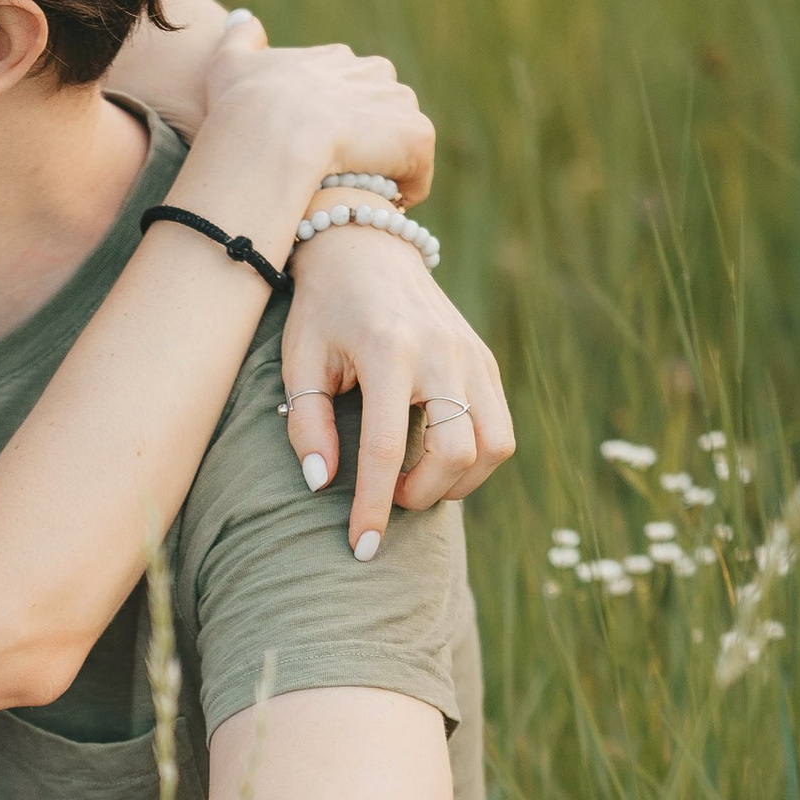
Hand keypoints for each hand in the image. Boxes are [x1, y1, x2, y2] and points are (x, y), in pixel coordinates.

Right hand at [206, 37, 435, 206]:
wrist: (271, 138)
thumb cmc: (243, 109)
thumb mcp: (228, 63)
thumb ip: (239, 39)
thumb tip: (245, 19)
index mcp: (338, 59)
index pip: (351, 87)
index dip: (336, 123)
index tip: (318, 151)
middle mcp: (376, 71)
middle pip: (381, 112)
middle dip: (365, 144)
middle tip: (335, 176)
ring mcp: (399, 104)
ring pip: (400, 143)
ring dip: (383, 169)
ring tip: (352, 195)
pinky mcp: (416, 137)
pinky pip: (417, 174)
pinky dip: (401, 193)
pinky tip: (371, 207)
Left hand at [279, 234, 515, 551]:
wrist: (367, 251)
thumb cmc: (324, 312)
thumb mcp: (299, 361)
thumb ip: (306, 424)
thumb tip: (322, 484)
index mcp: (389, 351)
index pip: (387, 448)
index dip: (374, 507)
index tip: (361, 548)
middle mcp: (441, 353)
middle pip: (458, 452)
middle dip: (424, 494)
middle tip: (391, 498)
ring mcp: (473, 356)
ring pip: (494, 446)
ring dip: (458, 482)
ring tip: (418, 481)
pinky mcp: (487, 362)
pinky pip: (500, 429)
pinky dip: (473, 459)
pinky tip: (437, 457)